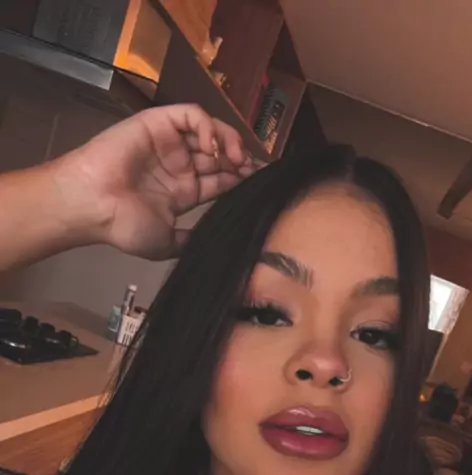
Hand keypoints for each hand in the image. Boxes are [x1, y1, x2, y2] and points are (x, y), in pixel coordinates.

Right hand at [57, 103, 257, 259]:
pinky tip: (214, 146)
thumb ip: (190, 241)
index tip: (261, 186)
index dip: (242, 180)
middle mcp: (180, 166)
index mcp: (183, 192)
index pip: (222, 181)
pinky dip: (208, 126)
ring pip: (211, 132)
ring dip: (230, 142)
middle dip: (243, 161)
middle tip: (257, 172)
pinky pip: (191, 116)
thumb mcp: (166, 244)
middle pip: (221, 155)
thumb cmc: (124, 226)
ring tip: (238, 160)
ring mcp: (170, 143)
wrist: (94, 206)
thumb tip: (219, 246)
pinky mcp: (159, 123)